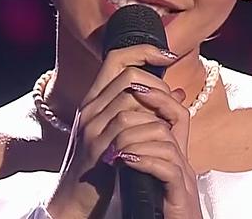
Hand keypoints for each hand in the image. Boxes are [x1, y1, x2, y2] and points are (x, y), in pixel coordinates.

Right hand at [46, 45, 192, 218]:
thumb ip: (146, 109)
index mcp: (93, 101)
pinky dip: (148, 127)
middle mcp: (89, 109)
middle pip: (127, 75)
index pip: (116, 58)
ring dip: (155, 108)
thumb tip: (178, 91)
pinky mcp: (97, 148)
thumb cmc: (101, 166)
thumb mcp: (119, 132)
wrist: (73, 200)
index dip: (144, 50)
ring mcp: (91, 127)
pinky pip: (126, 126)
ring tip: (166, 121)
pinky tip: (159, 136)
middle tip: (170, 99)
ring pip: (129, 99)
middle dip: (157, 84)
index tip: (168, 55)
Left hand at [112, 86, 203, 218]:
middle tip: (124, 101)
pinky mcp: (181, 197)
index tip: (134, 84)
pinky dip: (146, 161)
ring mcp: (184, 179)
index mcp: (174, 156)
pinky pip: (168, 170)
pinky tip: (126, 161)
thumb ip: (139, 154)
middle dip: (150, 106)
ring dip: (138, 140)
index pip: (176, 113)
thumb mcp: (145, 177)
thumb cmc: (154, 210)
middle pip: (176, 119)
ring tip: (116, 144)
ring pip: (168, 143)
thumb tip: (120, 136)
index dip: (159, 95)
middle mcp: (182, 162)